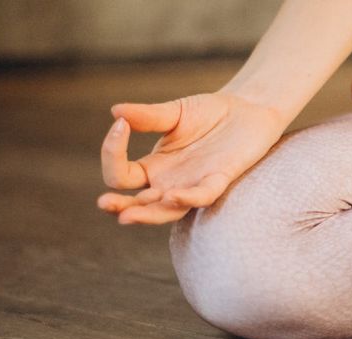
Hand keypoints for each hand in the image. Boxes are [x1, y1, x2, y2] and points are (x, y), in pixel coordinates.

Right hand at [98, 92, 284, 223]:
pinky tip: (172, 196)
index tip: (120, 125)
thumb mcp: (174, 112)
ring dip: (148, 214)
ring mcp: (193, 184)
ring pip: (167, 210)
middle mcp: (169, 182)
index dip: (113, 153)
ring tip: (126, 215)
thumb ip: (148, 116)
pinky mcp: (219, 180)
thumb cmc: (209, 113)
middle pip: (138, 203)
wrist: (247, 109)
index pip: (121, 175)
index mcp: (153, 167)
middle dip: (120, 205)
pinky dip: (188, 198)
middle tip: (104, 203)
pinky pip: (203, 196)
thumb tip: (115, 111)